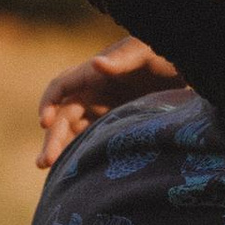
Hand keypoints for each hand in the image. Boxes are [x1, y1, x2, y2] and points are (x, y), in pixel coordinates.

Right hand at [36, 35, 178, 170]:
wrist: (179, 69)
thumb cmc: (160, 54)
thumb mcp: (144, 52)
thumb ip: (122, 59)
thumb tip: (97, 63)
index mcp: (92, 74)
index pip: (61, 87)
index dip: (49, 103)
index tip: (45, 123)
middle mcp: (92, 93)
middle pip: (64, 116)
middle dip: (53, 138)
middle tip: (45, 162)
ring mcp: (102, 110)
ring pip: (74, 132)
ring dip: (62, 149)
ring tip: (53, 172)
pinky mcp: (115, 125)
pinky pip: (92, 140)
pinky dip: (81, 153)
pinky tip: (76, 172)